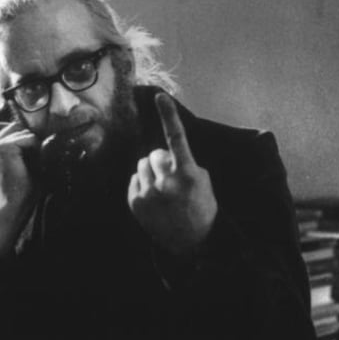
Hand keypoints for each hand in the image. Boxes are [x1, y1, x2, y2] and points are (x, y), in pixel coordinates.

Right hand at [0, 122, 39, 256]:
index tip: (23, 164)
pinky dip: (35, 150)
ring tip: (25, 167)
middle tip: (26, 165)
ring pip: (25, 133)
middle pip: (18, 127)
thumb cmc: (23, 188)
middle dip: (28, 142)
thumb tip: (42, 131)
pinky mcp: (3, 148)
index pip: (13, 130)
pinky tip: (26, 166)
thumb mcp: (23, 163)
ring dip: (33, 149)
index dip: (25, 142)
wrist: (16, 205)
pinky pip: (30, 138)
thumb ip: (25, 146)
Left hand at [128, 93, 217, 254]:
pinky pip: (134, 179)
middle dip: (161, 161)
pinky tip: (154, 198)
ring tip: (163, 189)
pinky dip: (143, 184)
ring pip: (142, 165)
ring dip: (151, 172)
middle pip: (154, 154)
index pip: (176, 138)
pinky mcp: (135, 203)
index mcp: (187, 173)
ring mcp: (148, 193)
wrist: (193, 242)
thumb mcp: (203, 181)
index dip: (168, 115)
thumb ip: (185, 162)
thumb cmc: (201, 207)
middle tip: (171, 177)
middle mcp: (166, 182)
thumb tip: (165, 151)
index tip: (160, 97)